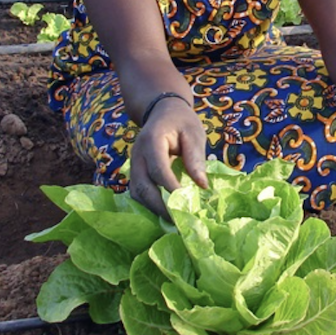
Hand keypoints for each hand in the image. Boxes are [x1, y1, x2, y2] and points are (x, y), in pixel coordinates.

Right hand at [127, 97, 208, 218]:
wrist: (162, 112)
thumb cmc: (181, 122)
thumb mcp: (194, 133)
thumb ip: (195, 158)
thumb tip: (202, 186)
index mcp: (152, 141)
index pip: (158, 169)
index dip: (171, 188)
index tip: (187, 203)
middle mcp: (137, 155)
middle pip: (142, 186)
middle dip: (160, 206)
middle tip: (179, 222)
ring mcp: (133, 165)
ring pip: (137, 193)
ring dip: (153, 209)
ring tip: (174, 221)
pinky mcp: (135, 173)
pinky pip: (138, 192)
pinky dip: (150, 205)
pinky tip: (166, 213)